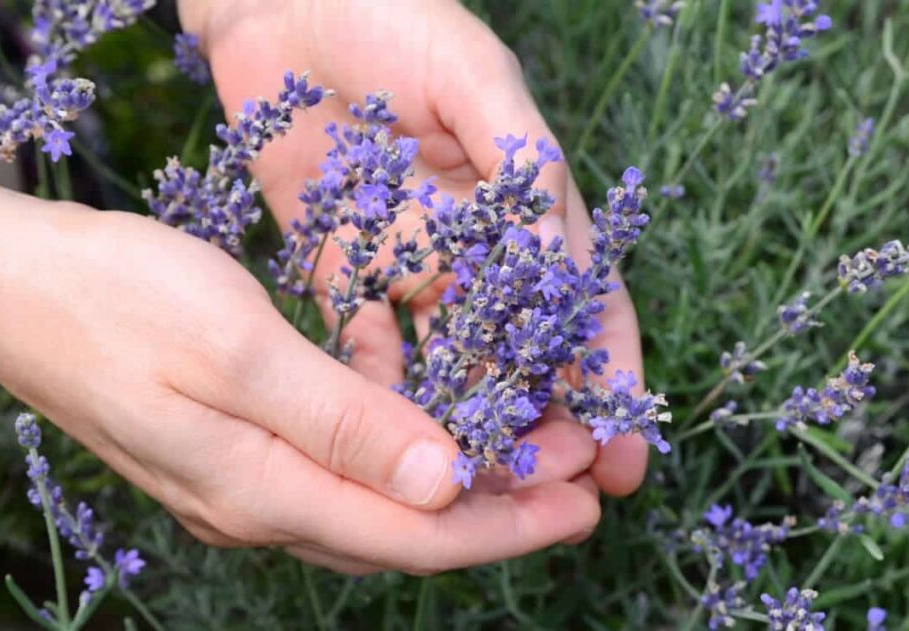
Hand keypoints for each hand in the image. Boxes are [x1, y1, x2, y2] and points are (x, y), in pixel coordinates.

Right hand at [0, 178, 599, 573]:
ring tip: (527, 446)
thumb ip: (341, 424)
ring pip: (376, 505)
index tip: (583, 501)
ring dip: (457, 483)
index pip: (414, 535)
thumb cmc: (117, 300)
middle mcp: (260, 506)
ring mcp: (242, 485)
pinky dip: (401, 453)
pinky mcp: (234, 451)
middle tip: (580, 474)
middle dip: (500, 509)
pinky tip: (431, 418)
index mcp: (263, 490)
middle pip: (404, 530)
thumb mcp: (235, 349)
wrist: (13, 288)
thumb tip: (441, 483)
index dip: (507, 525)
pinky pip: (339, 472)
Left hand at [181, 0, 650, 495]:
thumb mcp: (474, 75)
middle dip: (545, 419)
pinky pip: (366, 341)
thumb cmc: (393, 16)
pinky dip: (381, 382)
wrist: (284, 2)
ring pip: (452, 360)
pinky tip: (393, 423)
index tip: (624, 446)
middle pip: (524, 350)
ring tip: (477, 478)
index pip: (583, 301)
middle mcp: (477, 246)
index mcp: (527, 202)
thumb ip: (522, 159)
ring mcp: (410, 264)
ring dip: (470, 419)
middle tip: (552, 484)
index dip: (608, 374)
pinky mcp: (342, 267)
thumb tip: (562, 259)